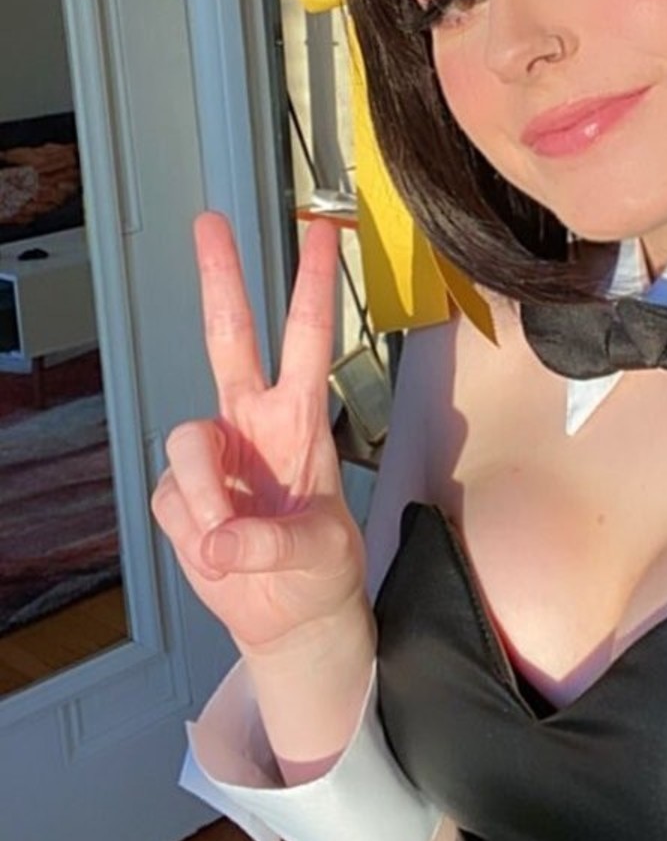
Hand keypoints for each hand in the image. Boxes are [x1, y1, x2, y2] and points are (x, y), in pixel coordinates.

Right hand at [151, 212, 367, 656]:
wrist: (290, 617)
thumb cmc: (320, 570)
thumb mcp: (318, 555)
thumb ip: (272, 541)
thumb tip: (222, 539)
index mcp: (300, 419)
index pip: (307, 339)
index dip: (313, 285)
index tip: (322, 232)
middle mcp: (252, 422)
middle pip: (229, 337)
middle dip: (221, 278)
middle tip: (211, 223)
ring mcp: (214, 455)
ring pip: (186, 444)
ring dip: (203, 496)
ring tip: (228, 546)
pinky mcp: (180, 494)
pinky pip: (171, 502)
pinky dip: (193, 535)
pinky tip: (218, 554)